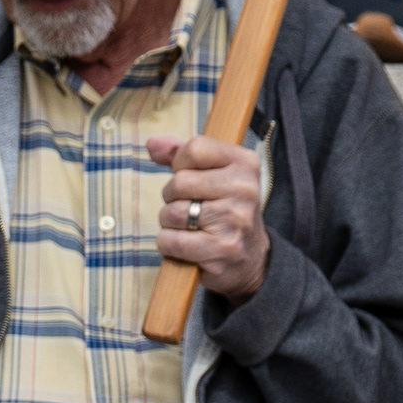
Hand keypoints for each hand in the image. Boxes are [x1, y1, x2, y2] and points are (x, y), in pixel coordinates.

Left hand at [145, 133, 268, 300]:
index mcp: (244, 163)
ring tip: (187, 227)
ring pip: (172, 212)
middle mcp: (244, 189)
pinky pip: (172, 241)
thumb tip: (152, 144)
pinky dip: (168, 244)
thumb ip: (182, 156)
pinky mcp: (221, 249)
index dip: (180, 164)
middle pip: (179, 182)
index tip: (189, 178)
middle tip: (186, 207)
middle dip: (171, 197)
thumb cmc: (224, 211)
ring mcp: (234, 220)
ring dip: (169, 222)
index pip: (195, 148)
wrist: (250, 258)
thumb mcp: (213, 175)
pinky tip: (184, 245)